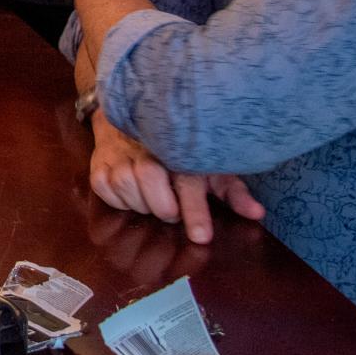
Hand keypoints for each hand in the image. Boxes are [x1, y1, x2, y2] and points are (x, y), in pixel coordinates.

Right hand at [88, 112, 264, 243]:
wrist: (133, 116)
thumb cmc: (179, 149)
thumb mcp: (208, 165)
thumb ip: (232, 191)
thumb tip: (258, 213)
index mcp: (179, 148)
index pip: (187, 179)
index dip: (195, 210)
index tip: (202, 238)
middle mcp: (146, 146)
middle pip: (149, 179)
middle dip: (163, 205)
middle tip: (171, 210)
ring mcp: (119, 154)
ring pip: (126, 186)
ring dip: (141, 203)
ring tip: (152, 199)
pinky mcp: (98, 163)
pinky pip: (106, 190)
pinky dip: (120, 199)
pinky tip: (132, 194)